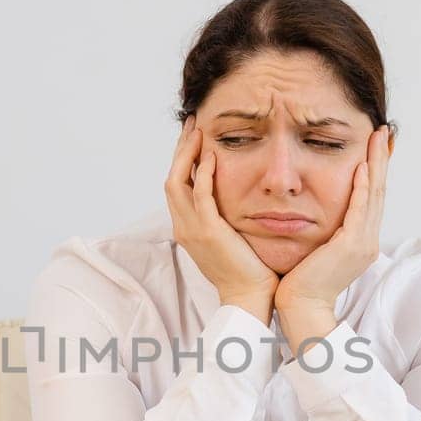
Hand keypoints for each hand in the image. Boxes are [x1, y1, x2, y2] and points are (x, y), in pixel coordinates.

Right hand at [165, 115, 279, 323]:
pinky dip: (202, 173)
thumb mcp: (231, 237)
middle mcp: (183, 226)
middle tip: (192, 124)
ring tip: (198, 131)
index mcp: (187, 227)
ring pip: (177, 182)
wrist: (249, 296)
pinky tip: (212, 156)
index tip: (193, 136)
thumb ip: (225, 215)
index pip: (177, 186)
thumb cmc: (248, 269)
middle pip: (171, 179)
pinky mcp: (207, 231)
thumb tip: (237, 193)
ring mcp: (191, 229)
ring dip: (186, 154)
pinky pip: (199, 195)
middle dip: (180, 149)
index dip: (182, 159)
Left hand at [276, 124, 391, 351]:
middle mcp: (367, 240)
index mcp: (361, 241)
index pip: (372, 198)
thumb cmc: (301, 281)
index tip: (375, 146)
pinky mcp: (351, 246)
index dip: (375, 170)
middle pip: (379, 191)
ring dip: (376, 165)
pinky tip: (362, 167)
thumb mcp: (317, 249)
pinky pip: (359, 210)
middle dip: (381, 160)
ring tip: (378, 139)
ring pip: (375, 196)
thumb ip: (325, 229)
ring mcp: (362, 243)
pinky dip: (362, 188)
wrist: (301, 307)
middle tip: (384, 132)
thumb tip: (318, 210)